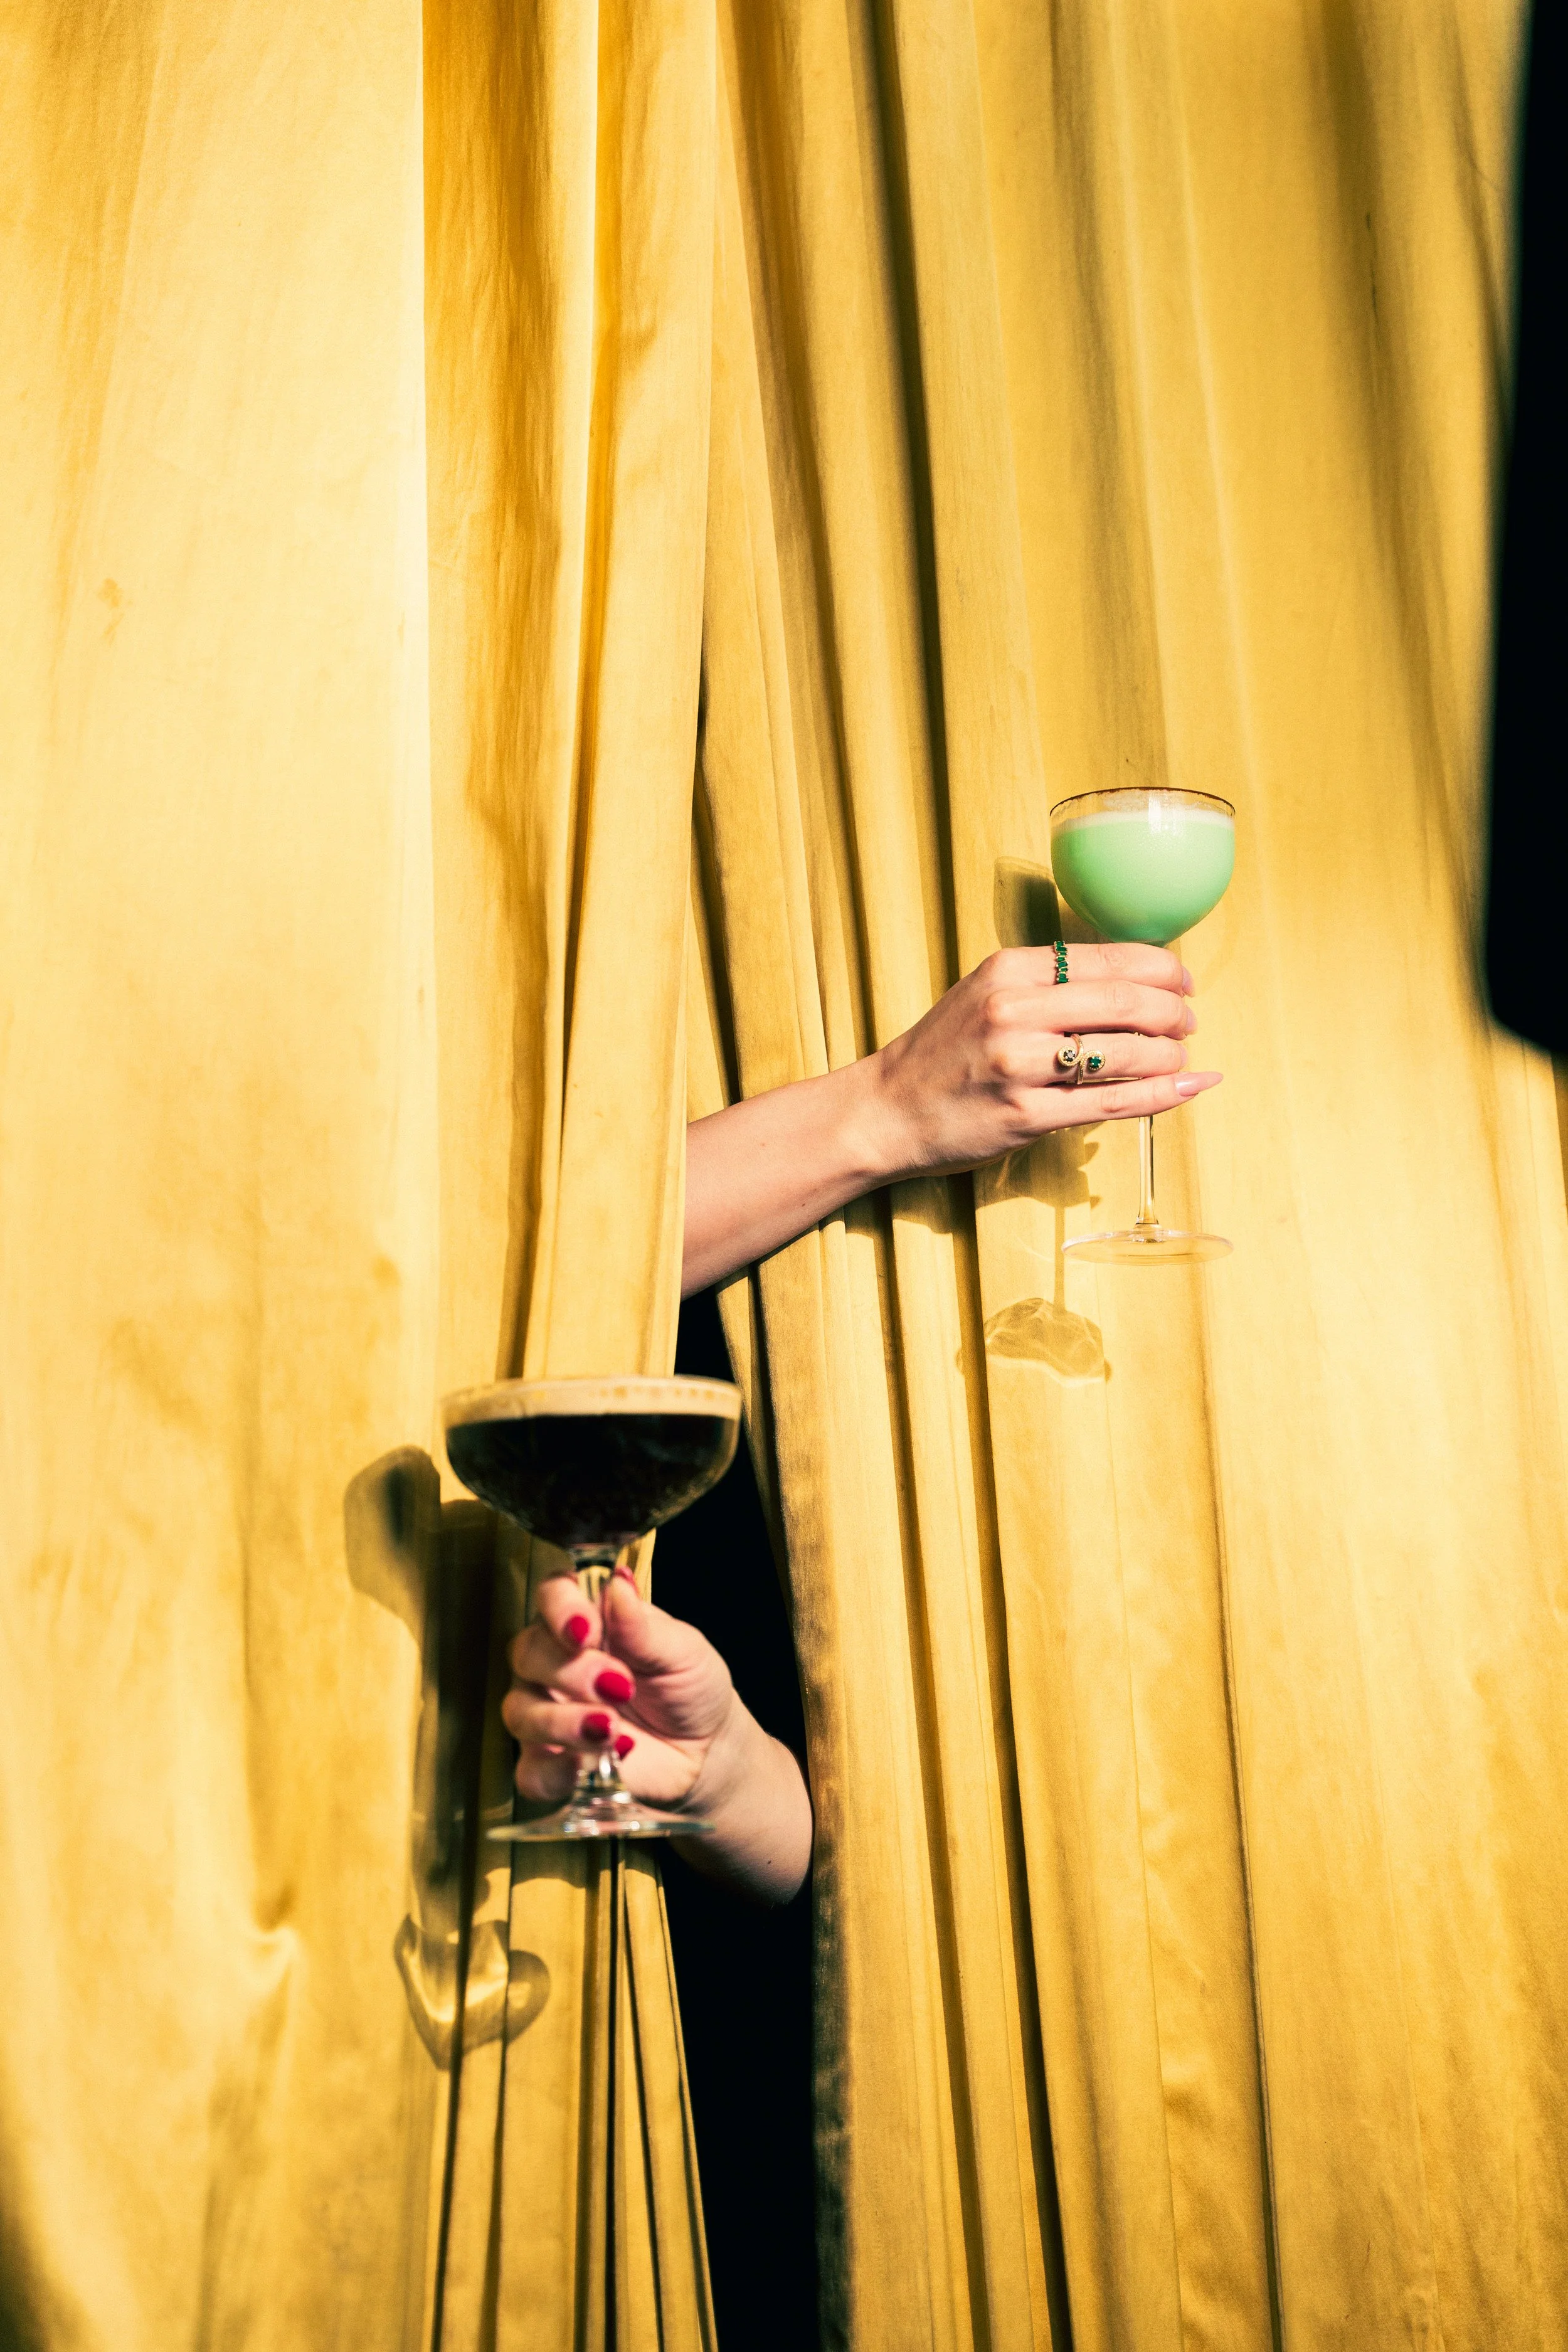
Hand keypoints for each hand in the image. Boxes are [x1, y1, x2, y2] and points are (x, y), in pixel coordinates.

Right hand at [503, 1567, 740, 1812]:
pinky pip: (530, 1772)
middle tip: (618, 1686)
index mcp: (588, 1623)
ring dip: (562, 1722)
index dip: (558, 1608)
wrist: (708, 1751)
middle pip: (527, 1653)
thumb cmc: (691, 1688)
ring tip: (612, 1729)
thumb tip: (618, 1584)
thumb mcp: (682, 1652)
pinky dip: (556, 1771)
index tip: (585, 1630)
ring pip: (521, 1712)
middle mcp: (558, 1664)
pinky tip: (593, 1766)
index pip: (551, 1596)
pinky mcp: (553, 1766)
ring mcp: (550, 1716)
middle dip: (569, 1670)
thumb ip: (643, 1627)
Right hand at [865, 940, 1219, 1175]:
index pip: (1106, 958)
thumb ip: (1048, 981)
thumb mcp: (986, 993)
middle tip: (1189, 1022)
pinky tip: (1189, 1087)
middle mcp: (1013, 1010)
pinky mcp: (1027, 1115)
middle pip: (1124, 1000)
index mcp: (1008, 969)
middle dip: (1173, 1011)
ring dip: (1169, 1055)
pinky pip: (1111, 1102)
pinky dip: (1160, 1095)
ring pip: (1124, 1052)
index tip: (1183, 981)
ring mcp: (1020, 1065)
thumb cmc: (944, 1052)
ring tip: (1181, 1058)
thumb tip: (1133, 979)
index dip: (1161, 968)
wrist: (886, 1110)